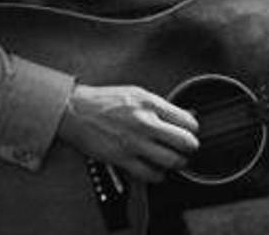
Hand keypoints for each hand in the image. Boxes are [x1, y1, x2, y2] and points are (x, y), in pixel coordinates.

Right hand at [57, 84, 199, 181]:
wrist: (75, 110)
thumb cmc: (105, 101)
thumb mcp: (137, 93)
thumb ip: (160, 106)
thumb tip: (183, 117)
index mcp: (150, 104)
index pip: (188, 121)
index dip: (193, 129)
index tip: (189, 132)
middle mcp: (145, 123)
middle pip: (185, 143)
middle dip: (190, 148)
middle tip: (187, 149)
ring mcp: (134, 142)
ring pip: (171, 161)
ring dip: (177, 164)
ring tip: (174, 161)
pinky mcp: (122, 158)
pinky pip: (150, 174)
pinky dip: (158, 175)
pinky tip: (156, 170)